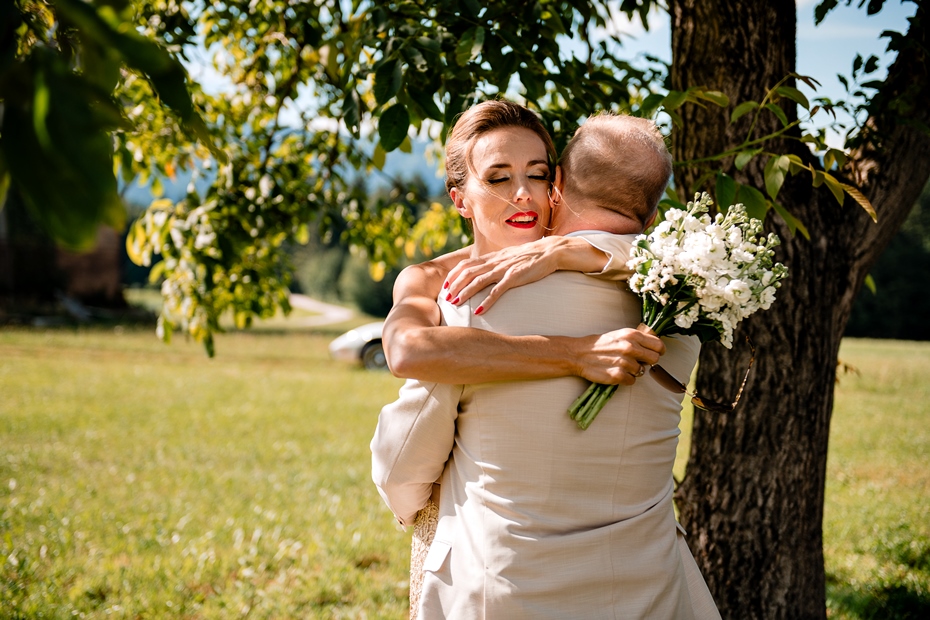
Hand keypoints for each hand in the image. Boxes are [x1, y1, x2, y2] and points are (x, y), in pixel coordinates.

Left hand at [444, 237, 604, 313]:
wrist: (550, 251)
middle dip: (454, 285)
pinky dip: (487, 301)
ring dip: (465, 292)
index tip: (445, 286)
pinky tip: (480, 310)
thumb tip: (485, 273)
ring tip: (456, 303)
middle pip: (468, 272)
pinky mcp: (515, 277)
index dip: (454, 275)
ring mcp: (504, 269)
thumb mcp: (509, 258)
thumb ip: (496, 264)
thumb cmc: (530, 257)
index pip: (467, 264)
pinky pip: (498, 290)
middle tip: (446, 298)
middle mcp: (495, 262)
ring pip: (479, 280)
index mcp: (492, 257)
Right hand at [571, 327, 664, 384]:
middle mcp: (630, 347)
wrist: (578, 354)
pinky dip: (626, 379)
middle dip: (648, 362)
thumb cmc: (599, 344)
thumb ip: (637, 340)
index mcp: (631, 335)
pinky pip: (632, 381)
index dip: (659, 351)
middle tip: (638, 362)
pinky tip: (616, 372)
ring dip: (634, 371)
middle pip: (654, 359)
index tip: (655, 354)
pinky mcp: (617, 375)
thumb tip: (653, 348)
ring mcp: (624, 362)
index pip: (658, 345)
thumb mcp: (619, 334)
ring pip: (642, 372)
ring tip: (621, 366)